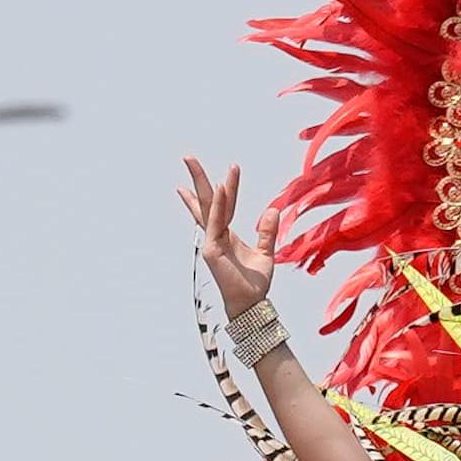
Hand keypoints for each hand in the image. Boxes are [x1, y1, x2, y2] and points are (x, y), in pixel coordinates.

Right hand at [177, 157, 278, 310]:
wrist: (252, 303)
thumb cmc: (255, 283)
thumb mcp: (266, 253)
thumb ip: (267, 231)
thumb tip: (272, 209)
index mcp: (226, 234)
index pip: (223, 206)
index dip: (226, 187)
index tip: (226, 169)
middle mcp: (216, 235)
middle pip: (205, 201)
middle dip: (197, 178)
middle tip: (188, 156)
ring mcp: (211, 241)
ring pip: (208, 206)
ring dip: (203, 183)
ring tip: (192, 162)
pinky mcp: (212, 250)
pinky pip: (216, 222)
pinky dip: (219, 205)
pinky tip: (221, 188)